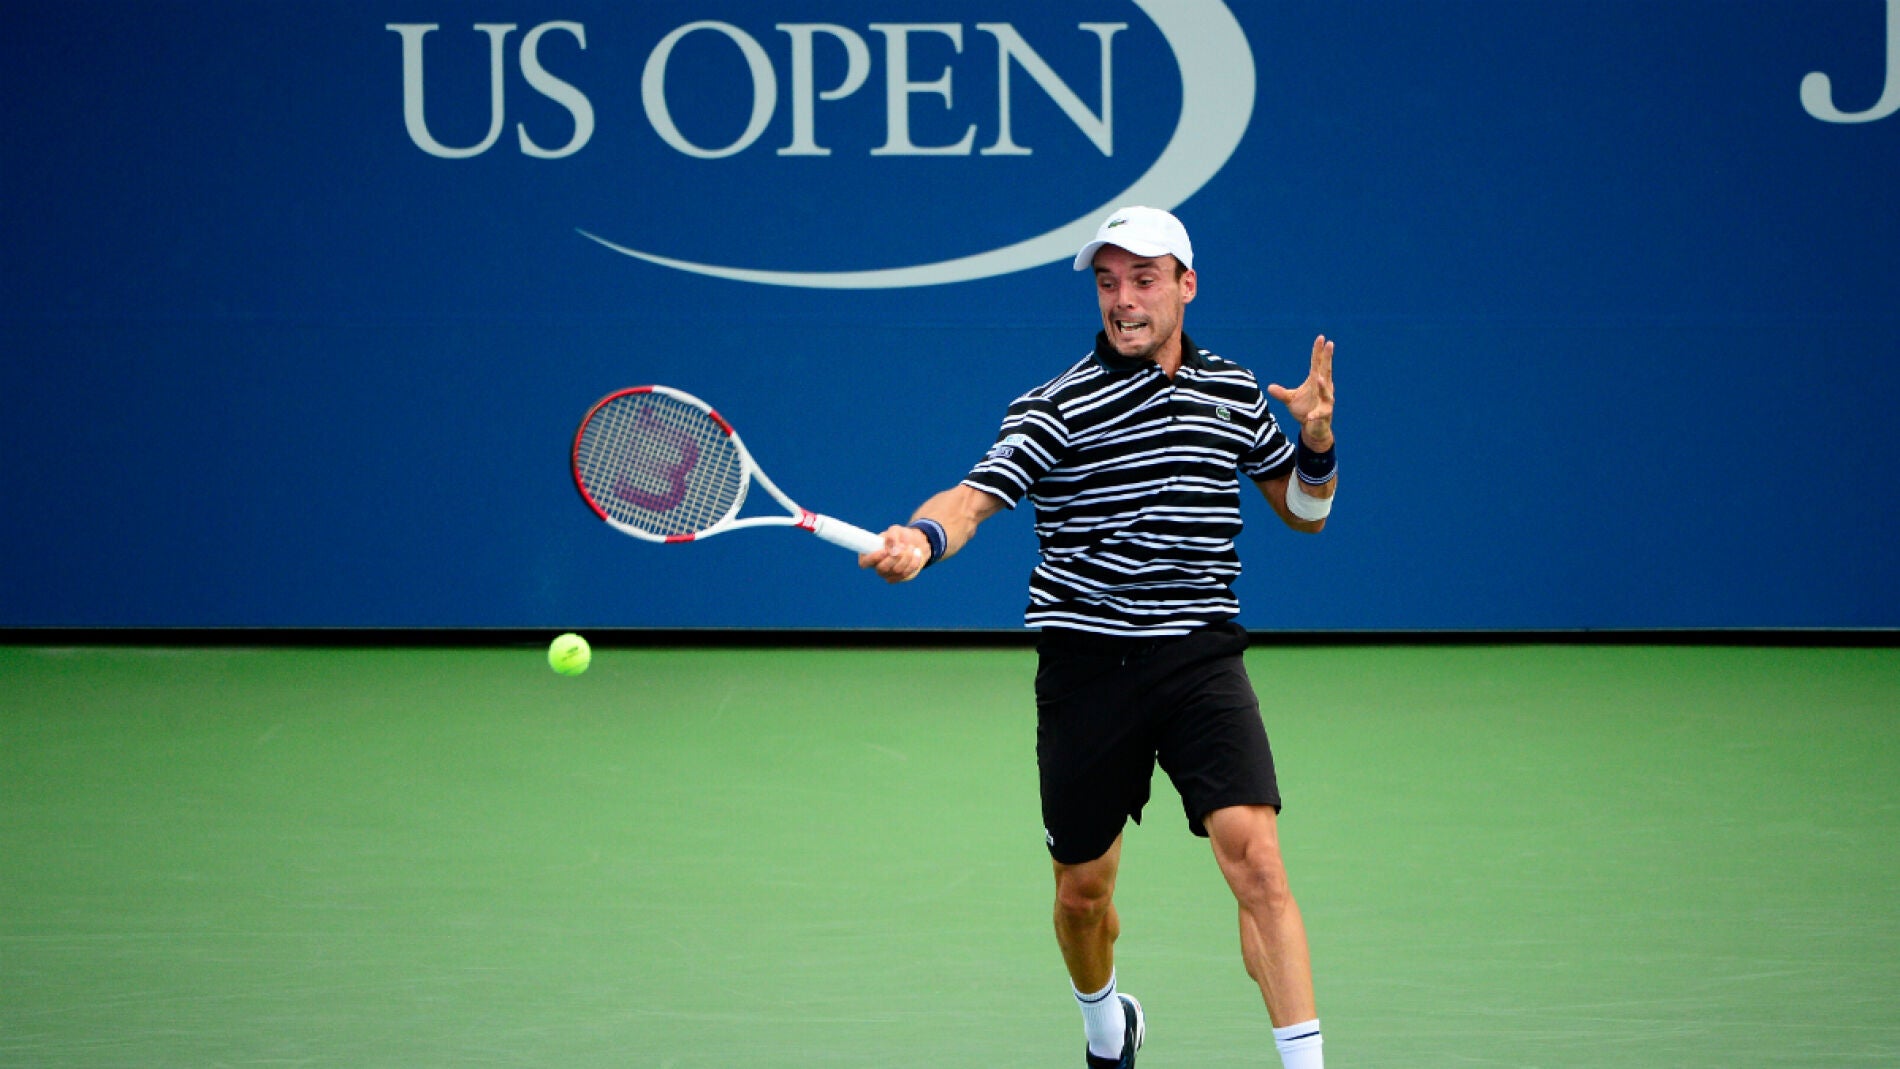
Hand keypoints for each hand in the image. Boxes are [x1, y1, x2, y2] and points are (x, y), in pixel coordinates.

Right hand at [859, 526, 930, 582]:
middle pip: (882, 569)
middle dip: (895, 557)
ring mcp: (886, 574)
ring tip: (911, 547)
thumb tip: (892, 551)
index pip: (864, 562)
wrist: (915, 542)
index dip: (873, 558)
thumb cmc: (901, 535)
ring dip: (907, 557)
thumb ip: (892, 537)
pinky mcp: (897, 578)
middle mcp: (876, 565)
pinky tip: (915, 554)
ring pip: (896, 571)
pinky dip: (913, 563)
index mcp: (870, 553)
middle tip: (902, 546)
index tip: (885, 551)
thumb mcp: (896, 530)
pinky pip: (905, 574)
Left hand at [1266, 335, 1334, 449]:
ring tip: (1319, 378)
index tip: (1321, 337)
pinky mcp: (1325, 415)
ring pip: (1327, 392)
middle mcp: (1324, 389)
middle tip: (1330, 344)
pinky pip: (1321, 414)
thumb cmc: (1305, 410)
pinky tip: (1309, 416)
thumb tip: (1269, 387)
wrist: (1313, 429)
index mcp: (1315, 382)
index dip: (1318, 351)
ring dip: (1323, 386)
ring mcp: (1326, 402)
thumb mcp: (1290, 400)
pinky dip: (1315, 414)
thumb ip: (1281, 393)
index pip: (1317, 364)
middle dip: (1328, 358)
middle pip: (1326, 371)